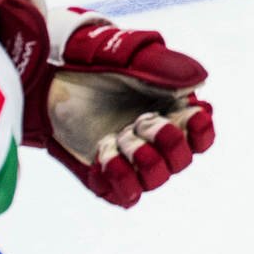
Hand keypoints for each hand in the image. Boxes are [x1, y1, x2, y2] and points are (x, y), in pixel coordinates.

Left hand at [41, 15, 213, 207]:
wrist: (51, 77)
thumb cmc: (95, 63)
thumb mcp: (133, 58)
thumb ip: (168, 68)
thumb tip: (200, 83)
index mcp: (171, 111)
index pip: (202, 135)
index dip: (201, 132)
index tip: (190, 116)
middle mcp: (154, 140)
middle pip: (182, 160)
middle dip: (167, 142)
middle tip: (141, 121)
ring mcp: (130, 160)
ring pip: (156, 180)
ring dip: (142, 160)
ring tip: (119, 137)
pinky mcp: (105, 175)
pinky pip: (125, 195)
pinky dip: (120, 178)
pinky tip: (105, 155)